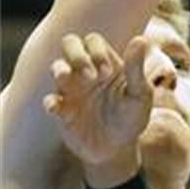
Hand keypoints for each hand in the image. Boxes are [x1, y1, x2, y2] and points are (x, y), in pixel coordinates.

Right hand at [43, 34, 154, 166]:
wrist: (119, 148)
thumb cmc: (133, 117)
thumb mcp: (140, 94)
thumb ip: (136, 68)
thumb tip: (139, 39)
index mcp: (107, 64)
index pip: (93, 41)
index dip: (97, 51)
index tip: (108, 73)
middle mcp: (87, 72)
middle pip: (70, 43)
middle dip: (76, 53)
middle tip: (91, 76)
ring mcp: (73, 90)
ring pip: (56, 66)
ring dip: (60, 70)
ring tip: (68, 79)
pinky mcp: (63, 111)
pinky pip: (49, 100)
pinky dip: (51, 101)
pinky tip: (57, 107)